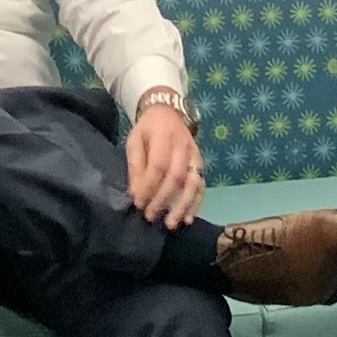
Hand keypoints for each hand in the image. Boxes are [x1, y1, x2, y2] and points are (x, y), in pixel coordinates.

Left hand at [125, 95, 201, 227]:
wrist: (169, 112)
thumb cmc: (148, 129)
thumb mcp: (134, 140)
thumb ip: (136, 165)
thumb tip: (135, 193)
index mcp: (165, 137)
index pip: (158, 165)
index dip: (148, 186)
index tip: (138, 203)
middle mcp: (183, 147)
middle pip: (177, 176)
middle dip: (163, 200)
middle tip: (150, 217)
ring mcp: (195, 156)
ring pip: (193, 183)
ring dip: (183, 206)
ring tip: (172, 223)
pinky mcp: (201, 164)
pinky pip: (201, 186)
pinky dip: (196, 203)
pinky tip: (188, 218)